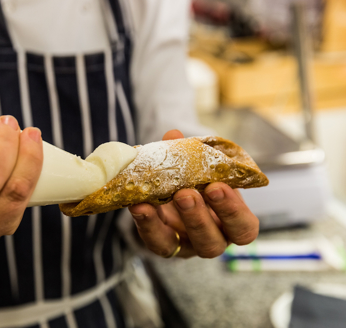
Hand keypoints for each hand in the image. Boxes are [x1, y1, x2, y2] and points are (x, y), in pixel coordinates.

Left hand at [128, 130, 258, 258]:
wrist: (168, 194)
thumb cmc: (196, 181)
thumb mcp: (199, 170)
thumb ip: (191, 156)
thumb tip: (173, 136)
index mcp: (231, 224)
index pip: (244, 228)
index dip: (233, 211)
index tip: (218, 186)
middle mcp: (211, 240)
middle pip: (212, 244)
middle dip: (199, 218)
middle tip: (187, 193)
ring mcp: (184, 246)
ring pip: (180, 247)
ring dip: (168, 221)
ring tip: (165, 196)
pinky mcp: (160, 244)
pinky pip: (154, 239)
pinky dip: (146, 222)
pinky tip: (139, 204)